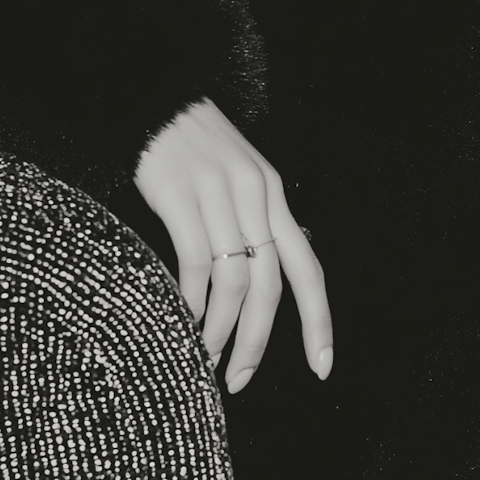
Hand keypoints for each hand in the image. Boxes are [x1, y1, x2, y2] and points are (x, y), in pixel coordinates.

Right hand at [134, 97, 332, 393]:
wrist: (157, 101)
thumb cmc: (196, 147)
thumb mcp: (240, 178)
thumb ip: (254, 224)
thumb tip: (257, 290)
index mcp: (274, 195)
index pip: (307, 268)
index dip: (318, 321)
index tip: (322, 366)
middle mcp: (255, 195)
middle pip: (270, 284)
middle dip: (258, 340)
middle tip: (240, 379)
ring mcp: (218, 194)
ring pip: (233, 280)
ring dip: (220, 328)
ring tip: (206, 354)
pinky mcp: (179, 194)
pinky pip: (195, 261)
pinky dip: (190, 299)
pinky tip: (181, 318)